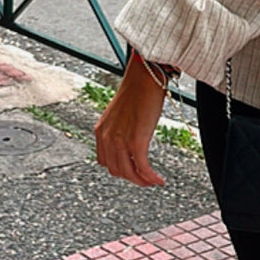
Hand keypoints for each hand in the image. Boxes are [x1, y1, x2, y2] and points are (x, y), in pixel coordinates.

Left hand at [94, 57, 165, 186]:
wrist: (144, 78)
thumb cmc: (137, 91)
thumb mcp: (120, 115)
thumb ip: (120, 130)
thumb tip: (131, 143)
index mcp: (101, 131)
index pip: (105, 162)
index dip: (120, 170)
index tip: (132, 171)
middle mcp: (107, 137)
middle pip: (117, 170)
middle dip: (132, 178)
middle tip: (146, 179)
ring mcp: (120, 140)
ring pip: (129, 173)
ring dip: (142, 181)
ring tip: (153, 181)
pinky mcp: (136, 141)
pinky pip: (142, 167)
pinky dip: (150, 177)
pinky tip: (159, 179)